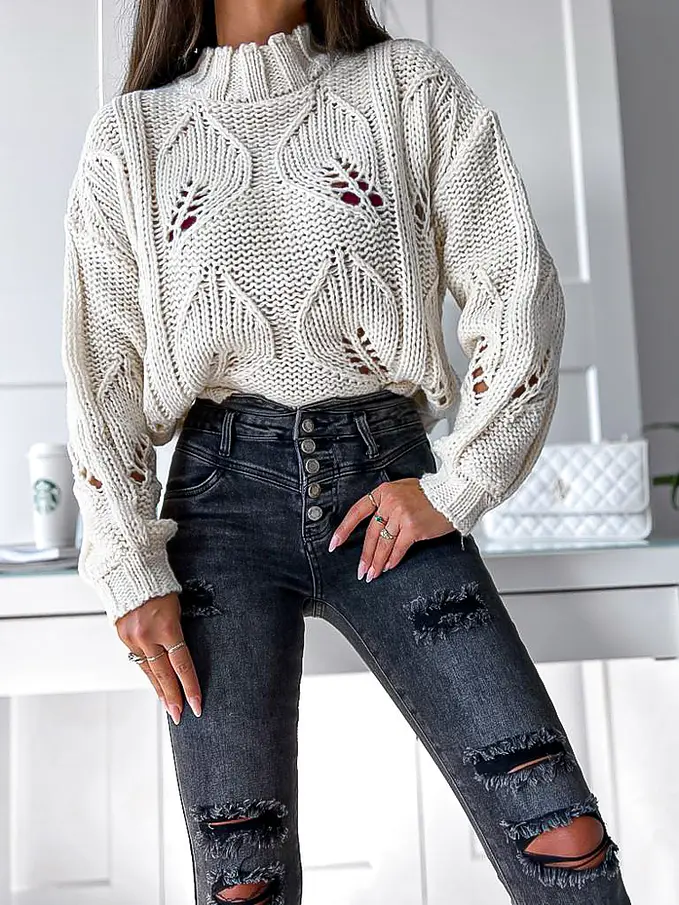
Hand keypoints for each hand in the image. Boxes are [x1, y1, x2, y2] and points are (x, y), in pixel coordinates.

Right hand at [116, 592, 201, 724]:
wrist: (128, 569)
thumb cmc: (160, 584)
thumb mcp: (176, 606)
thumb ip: (176, 631)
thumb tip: (181, 654)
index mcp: (166, 626)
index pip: (182, 664)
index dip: (190, 686)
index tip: (197, 704)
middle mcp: (147, 636)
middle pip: (164, 674)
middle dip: (173, 698)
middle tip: (180, 716)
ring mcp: (132, 638)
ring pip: (149, 671)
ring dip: (160, 690)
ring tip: (168, 706)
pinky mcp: (122, 636)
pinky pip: (138, 660)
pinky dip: (148, 673)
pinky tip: (155, 683)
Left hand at [328, 477, 456, 580]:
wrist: (454, 493)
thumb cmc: (432, 494)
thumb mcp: (404, 489)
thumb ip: (389, 503)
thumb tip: (378, 526)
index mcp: (384, 491)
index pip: (357, 511)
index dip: (344, 529)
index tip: (334, 543)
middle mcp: (390, 502)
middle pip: (371, 533)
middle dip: (365, 555)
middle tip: (361, 571)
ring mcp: (401, 514)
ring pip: (383, 544)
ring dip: (377, 562)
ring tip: (372, 575)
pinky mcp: (413, 527)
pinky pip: (398, 548)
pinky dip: (392, 559)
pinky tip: (388, 567)